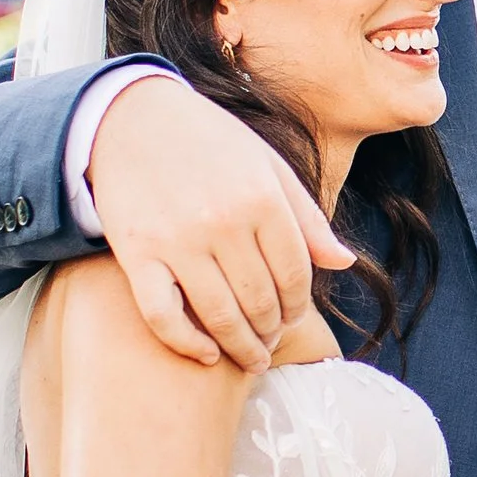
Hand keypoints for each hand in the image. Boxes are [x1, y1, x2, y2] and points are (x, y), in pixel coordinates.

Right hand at [91, 79, 350, 371]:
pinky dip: (187, 344)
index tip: (293, 320)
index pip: (294, 275)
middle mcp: (223, 221)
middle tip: (271, 343)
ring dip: (242, 347)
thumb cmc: (209, 143)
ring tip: (251, 357)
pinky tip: (206, 355)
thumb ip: (307, 218)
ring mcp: (178, 240)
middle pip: (261, 301)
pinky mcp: (137, 254)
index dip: (298, 307)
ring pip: (220, 316)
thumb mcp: (267, 166)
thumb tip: (346, 263)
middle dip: (272, 331)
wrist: (130, 119)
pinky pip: (163, 315)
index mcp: (262, 198)